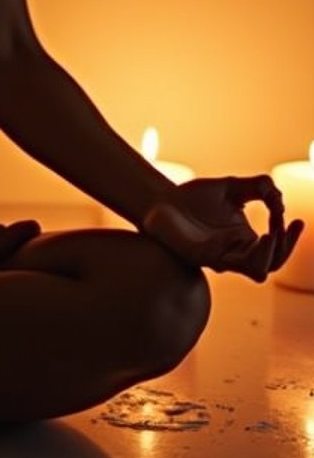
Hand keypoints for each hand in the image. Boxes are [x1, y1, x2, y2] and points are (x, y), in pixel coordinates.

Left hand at [141, 174, 304, 281]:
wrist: (161, 199)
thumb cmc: (195, 198)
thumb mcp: (232, 187)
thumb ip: (258, 187)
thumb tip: (279, 197)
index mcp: (244, 241)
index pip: (276, 249)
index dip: (290, 238)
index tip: (297, 219)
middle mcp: (235, 254)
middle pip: (272, 263)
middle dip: (285, 247)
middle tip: (287, 224)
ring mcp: (219, 257)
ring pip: (255, 270)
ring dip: (268, 254)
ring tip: (272, 233)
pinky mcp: (201, 255)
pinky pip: (225, 261)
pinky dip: (241, 252)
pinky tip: (253, 235)